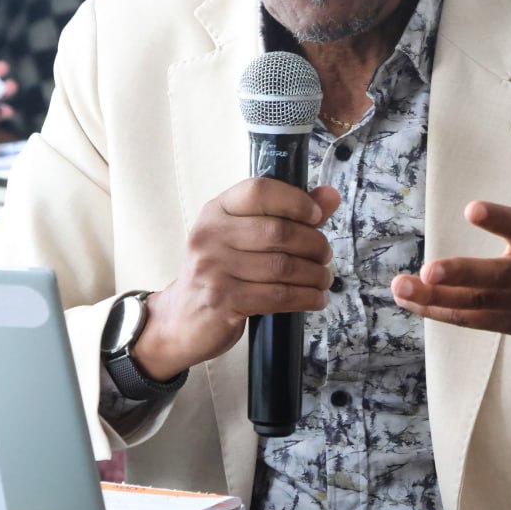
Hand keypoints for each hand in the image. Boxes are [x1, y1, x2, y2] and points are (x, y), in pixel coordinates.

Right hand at [131, 179, 340, 379]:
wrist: (180, 318)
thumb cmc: (220, 272)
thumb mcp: (243, 236)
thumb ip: (287, 214)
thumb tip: (330, 196)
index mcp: (216, 211)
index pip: (259, 191)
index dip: (295, 200)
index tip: (317, 215)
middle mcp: (210, 235)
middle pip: (278, 231)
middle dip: (314, 244)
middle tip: (325, 255)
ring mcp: (214, 269)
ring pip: (282, 267)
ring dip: (314, 274)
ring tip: (323, 278)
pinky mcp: (223, 301)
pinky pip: (278, 296)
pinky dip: (305, 297)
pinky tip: (315, 298)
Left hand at [391, 114, 510, 392]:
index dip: (499, 219)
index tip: (471, 209)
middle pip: (493, 276)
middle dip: (460, 274)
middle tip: (429, 270)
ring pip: (475, 302)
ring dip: (435, 297)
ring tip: (400, 287)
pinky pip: (473, 320)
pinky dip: (442, 313)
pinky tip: (413, 303)